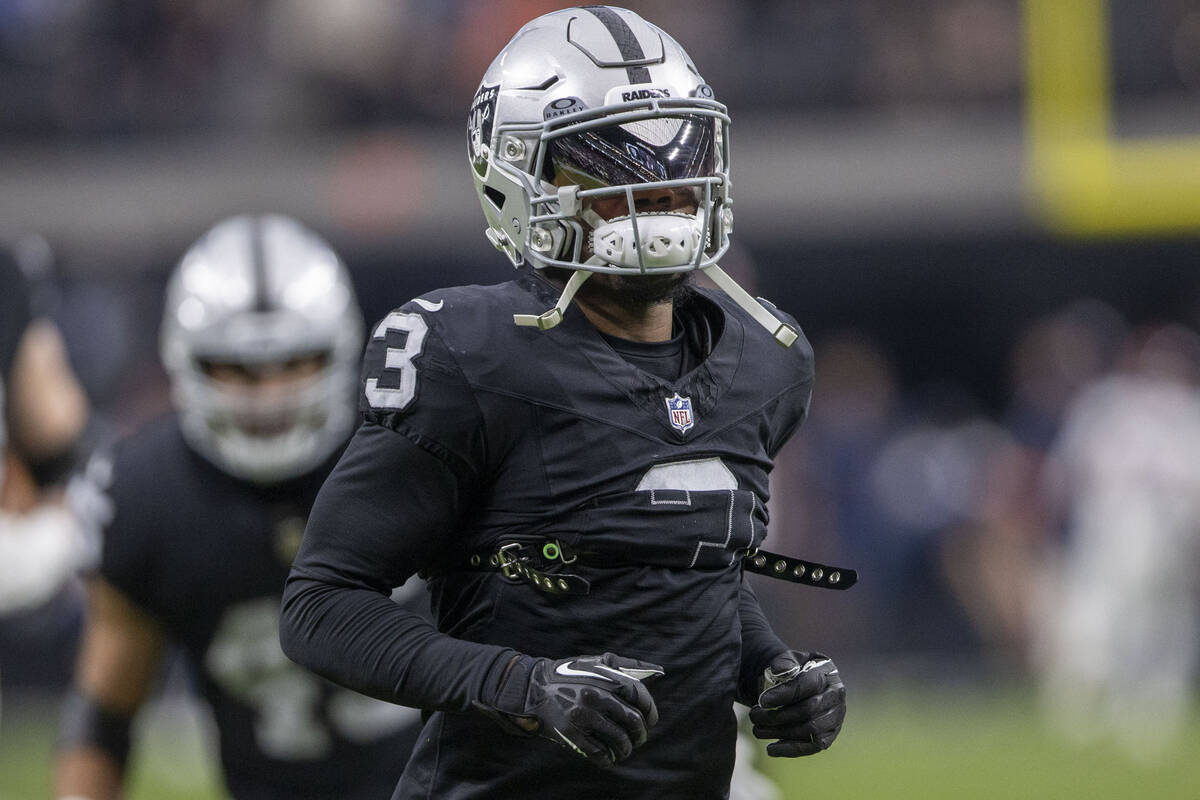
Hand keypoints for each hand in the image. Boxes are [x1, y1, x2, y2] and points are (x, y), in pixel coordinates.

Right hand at [479, 652, 663, 766]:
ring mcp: (584, 716)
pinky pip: (598, 753)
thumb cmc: (568, 674)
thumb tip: (656, 671)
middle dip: (640, 734)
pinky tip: (607, 759)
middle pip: (633, 722)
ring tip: (623, 750)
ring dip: (625, 749)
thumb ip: (623, 666)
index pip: (641, 698)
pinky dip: (607, 759)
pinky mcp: (571, 733)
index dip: (650, 712)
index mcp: (605, 678)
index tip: (650, 721)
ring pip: (618, 740)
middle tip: (639, 739)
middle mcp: (597, 696)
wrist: (533, 687)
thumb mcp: (594, 662)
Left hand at [749, 651, 844, 756]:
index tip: (762, 701)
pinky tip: (770, 749)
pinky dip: (790, 750)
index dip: (785, 694)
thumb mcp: (789, 660)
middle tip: (754, 715)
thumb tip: (778, 670)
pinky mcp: (828, 737)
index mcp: (827, 673)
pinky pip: (811, 747)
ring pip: (810, 730)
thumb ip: (784, 662)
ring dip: (780, 732)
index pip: (809, 684)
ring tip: (757, 730)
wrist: (802, 686)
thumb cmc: (794, 671)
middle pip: (809, 710)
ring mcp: (835, 718)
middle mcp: (836, 696)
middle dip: (778, 715)